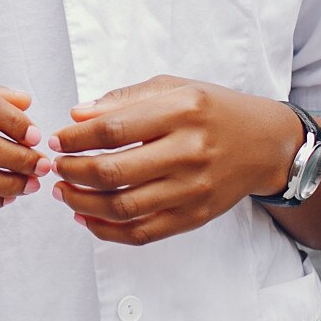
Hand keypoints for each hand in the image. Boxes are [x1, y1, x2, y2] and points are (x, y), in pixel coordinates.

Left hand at [46, 75, 299, 245]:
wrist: (265, 144)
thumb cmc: (212, 110)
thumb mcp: (173, 87)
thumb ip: (124, 100)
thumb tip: (77, 116)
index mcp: (181, 112)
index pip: (113, 129)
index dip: (76, 137)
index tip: (57, 139)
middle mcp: (189, 152)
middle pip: (114, 172)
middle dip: (73, 171)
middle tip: (56, 167)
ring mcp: (192, 189)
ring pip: (125, 207)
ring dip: (83, 203)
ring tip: (64, 192)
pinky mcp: (194, 217)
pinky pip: (143, 233)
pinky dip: (108, 231)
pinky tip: (87, 218)